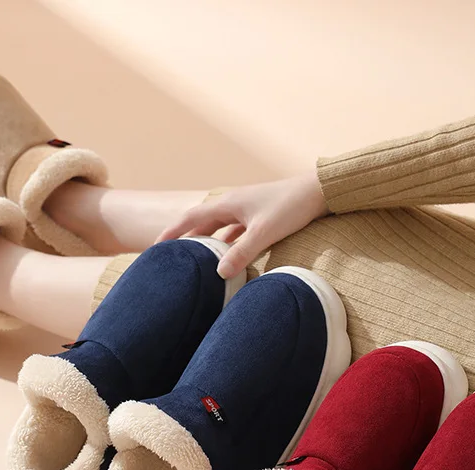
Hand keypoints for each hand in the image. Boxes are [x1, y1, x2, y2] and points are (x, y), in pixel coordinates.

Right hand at [155, 171, 328, 278]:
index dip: (171, 233)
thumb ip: (242, 254)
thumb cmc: (292, 208)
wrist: (319, 191)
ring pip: (218, 228)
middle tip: (170, 256)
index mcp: (228, 204)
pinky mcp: (259, 216)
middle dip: (185, 239)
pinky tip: (227, 256)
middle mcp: (233, 204)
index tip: (155, 247)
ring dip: (206, 242)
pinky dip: (227, 243)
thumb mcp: (264, 233)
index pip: (190, 218)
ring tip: (195, 260)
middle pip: (201, 223)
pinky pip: (235, 231)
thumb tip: (218, 273)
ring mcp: (246, 210)